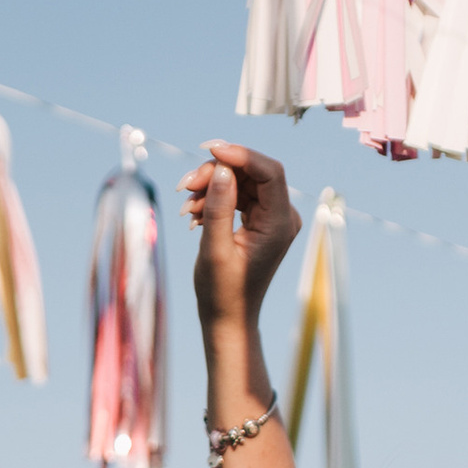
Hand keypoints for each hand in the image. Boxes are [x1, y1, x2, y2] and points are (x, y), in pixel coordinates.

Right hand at [185, 140, 300, 353]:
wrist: (228, 318)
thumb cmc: (222, 292)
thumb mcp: (214, 250)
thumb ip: (219, 208)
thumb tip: (223, 170)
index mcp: (279, 224)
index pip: (270, 172)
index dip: (240, 154)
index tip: (209, 149)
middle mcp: (282, 217)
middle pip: (252, 173)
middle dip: (217, 172)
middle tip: (184, 185)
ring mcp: (272, 218)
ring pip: (241, 181)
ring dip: (210, 186)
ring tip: (185, 205)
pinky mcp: (259, 220)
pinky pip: (237, 195)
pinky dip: (213, 198)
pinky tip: (193, 214)